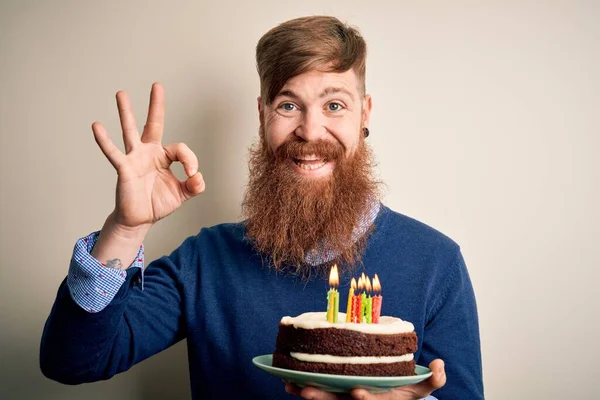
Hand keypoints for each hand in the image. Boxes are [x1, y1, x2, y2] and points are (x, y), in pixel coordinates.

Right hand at [92, 82, 204, 230]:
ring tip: (121, 93)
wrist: (139, 219)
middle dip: (156, 105)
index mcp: (163, 157)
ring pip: (131, 131)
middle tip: (157, 85)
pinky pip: (114, 153)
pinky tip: (97, 126)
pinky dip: (105, 140)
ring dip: (126, 112)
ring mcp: (135, 158)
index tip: (191, 175)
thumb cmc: (157, 203)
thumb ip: (194, 186)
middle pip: (153, 124)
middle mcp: (148, 152)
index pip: (181, 149)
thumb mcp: (181, 194)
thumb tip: (199, 177)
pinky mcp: (124, 168)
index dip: (190, 161)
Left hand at [284, 359, 445, 399]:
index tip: (358, 392)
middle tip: (308, 392)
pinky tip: (288, 381)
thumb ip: (433, 379)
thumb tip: (440, 364)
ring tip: (290, 385)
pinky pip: (316, 392)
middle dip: (324, 398)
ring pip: (324, 399)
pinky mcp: (333, 394)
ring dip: (307, 393)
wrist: (390, 399)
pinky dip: (301, 388)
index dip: (365, 399)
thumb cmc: (403, 393)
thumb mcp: (421, 389)